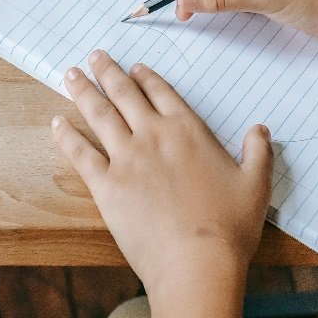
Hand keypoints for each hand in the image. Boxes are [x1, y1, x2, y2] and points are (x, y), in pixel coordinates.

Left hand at [53, 52, 270, 317]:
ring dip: (83, 91)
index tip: (134, 67)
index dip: (147, 78)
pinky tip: (56, 123)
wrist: (197, 262)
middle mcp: (154, 136)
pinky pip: (80, 153)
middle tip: (93, 55)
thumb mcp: (256, 185)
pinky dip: (66, 135)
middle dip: (107, 72)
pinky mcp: (105, 185)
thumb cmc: (230, 227)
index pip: (163, 94)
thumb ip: (258, 153)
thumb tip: (261, 130)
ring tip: (70, 74)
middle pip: (125, 95)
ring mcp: (126, 159)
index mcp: (189, 132)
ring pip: (99, 115)